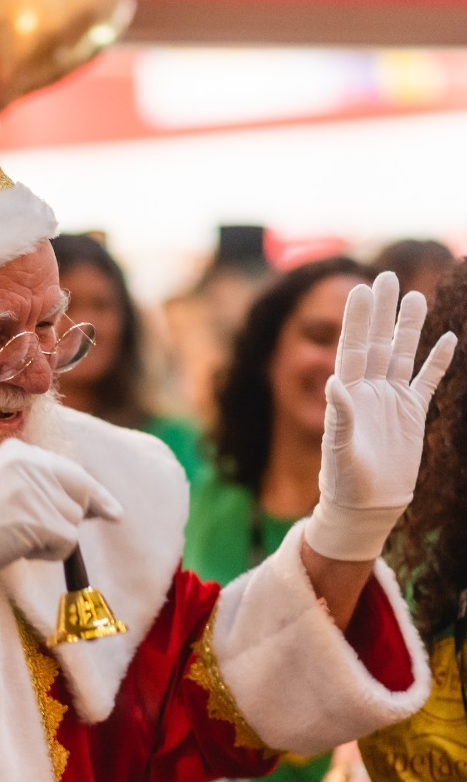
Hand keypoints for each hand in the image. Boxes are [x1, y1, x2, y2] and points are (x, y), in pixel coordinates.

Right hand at [0, 439, 121, 615]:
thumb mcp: (2, 488)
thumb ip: (40, 488)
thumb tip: (93, 506)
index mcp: (19, 452)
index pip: (72, 471)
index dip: (95, 494)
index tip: (114, 512)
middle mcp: (31, 464)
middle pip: (79, 496)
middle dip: (71, 519)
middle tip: (41, 536)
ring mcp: (37, 490)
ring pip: (73, 522)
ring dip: (52, 540)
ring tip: (14, 538)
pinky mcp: (41, 519)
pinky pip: (67, 543)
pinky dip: (48, 554)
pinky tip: (18, 548)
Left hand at [305, 272, 456, 561]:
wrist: (367, 505)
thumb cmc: (344, 480)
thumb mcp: (339, 448)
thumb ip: (340, 416)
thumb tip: (334, 382)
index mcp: (348, 394)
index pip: (353, 348)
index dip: (358, 319)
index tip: (361, 288)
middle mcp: (369, 390)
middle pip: (378, 342)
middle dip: (382, 311)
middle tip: (387, 276)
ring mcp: (392, 400)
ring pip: (402, 354)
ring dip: (409, 327)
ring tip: (415, 296)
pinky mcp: (413, 414)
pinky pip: (428, 380)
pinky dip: (437, 361)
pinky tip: (447, 338)